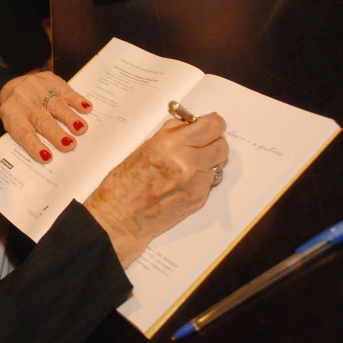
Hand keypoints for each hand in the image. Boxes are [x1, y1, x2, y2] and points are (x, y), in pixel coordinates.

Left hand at [0, 71, 92, 162]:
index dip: (34, 145)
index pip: (23, 132)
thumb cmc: (18, 114)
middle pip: (41, 118)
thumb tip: (48, 156)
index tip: (46, 157)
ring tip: (81, 128)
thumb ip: (28, 138)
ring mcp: (36, 87)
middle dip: (55, 133)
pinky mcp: (50, 79)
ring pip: (55, 103)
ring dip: (69, 117)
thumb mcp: (15, 125)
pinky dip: (76, 100)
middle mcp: (22, 99)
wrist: (13, 86)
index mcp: (11, 114)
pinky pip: (64, 89)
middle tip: (69, 145)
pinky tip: (85, 108)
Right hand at [83, 114, 227, 268]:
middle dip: (214, 141)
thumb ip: (170, 135)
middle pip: (222, 146)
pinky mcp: (200, 200)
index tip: (209, 123)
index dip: (213, 123)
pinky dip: (200, 179)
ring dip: (207, 161)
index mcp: (172, 146)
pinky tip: (180, 184)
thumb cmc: (123, 183)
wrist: (120, 219)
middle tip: (201, 143)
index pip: (212, 126)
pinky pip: (209, 182)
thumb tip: (188, 126)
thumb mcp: (144, 149)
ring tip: (186, 166)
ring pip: (217, 165)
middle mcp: (189, 163)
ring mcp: (197, 184)